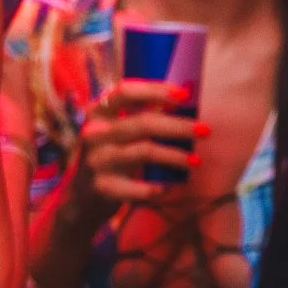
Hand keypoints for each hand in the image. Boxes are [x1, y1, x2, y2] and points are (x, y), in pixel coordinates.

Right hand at [68, 78, 207, 225]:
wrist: (82, 197)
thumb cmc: (112, 154)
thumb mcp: (119, 129)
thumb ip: (141, 113)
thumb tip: (184, 96)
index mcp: (98, 111)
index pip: (125, 91)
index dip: (155, 90)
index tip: (184, 96)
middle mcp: (94, 132)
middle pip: (143, 123)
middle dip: (178, 125)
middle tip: (205, 130)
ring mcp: (96, 159)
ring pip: (144, 152)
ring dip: (174, 156)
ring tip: (196, 161)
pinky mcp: (101, 186)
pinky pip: (134, 186)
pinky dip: (154, 188)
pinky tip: (169, 188)